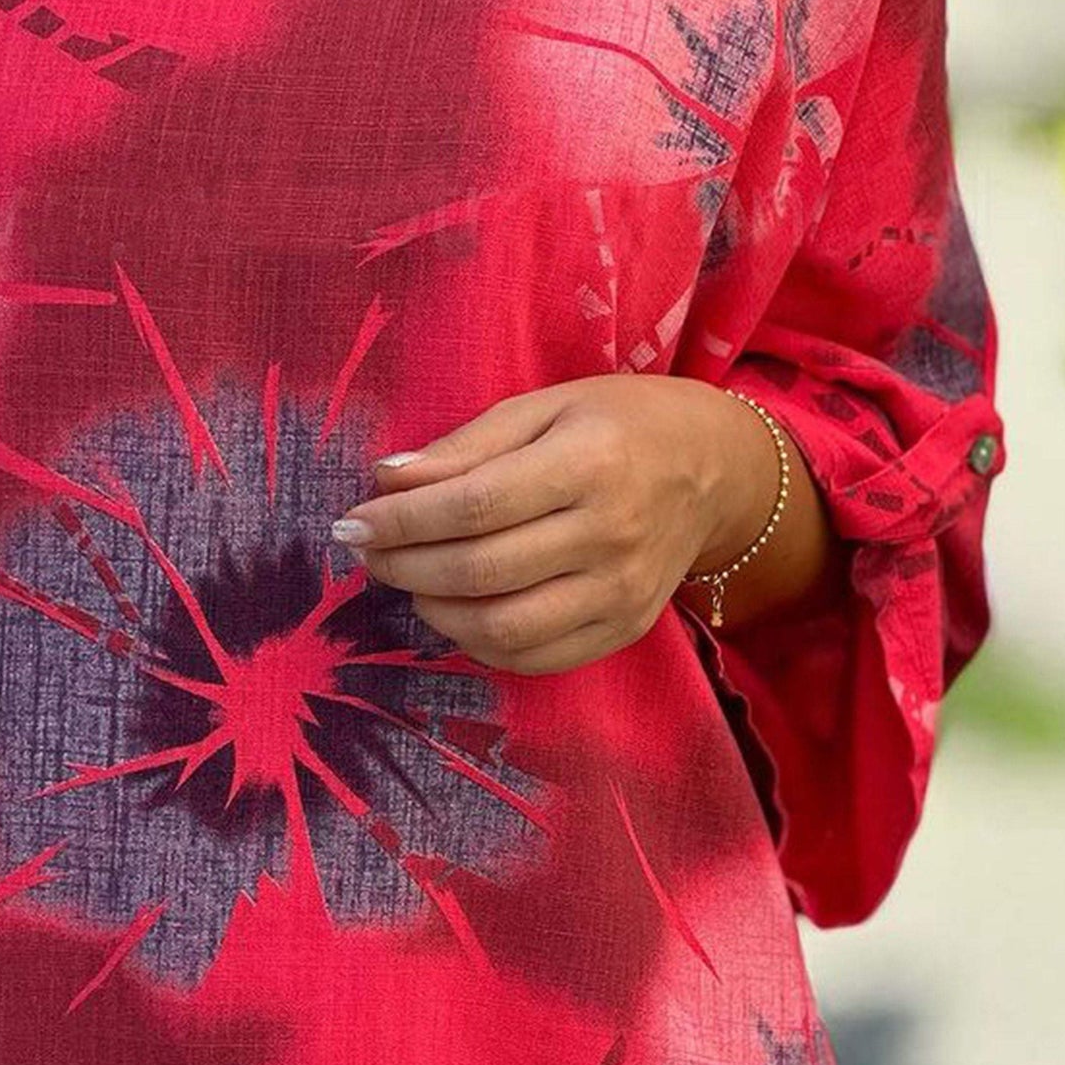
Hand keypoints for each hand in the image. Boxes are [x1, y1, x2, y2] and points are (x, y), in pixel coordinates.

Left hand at [328, 375, 785, 673]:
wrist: (714, 469)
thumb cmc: (618, 423)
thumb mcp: (545, 406)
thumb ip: (466, 444)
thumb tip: (386, 478)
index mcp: (591, 462)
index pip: (475, 505)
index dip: (402, 520)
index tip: (351, 521)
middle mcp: (612, 533)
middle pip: (482, 570)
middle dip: (403, 565)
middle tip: (365, 552)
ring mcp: (622, 591)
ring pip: (503, 627)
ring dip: (433, 609)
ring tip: (407, 579)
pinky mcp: (626, 629)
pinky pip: (535, 657)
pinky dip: (478, 643)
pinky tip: (454, 611)